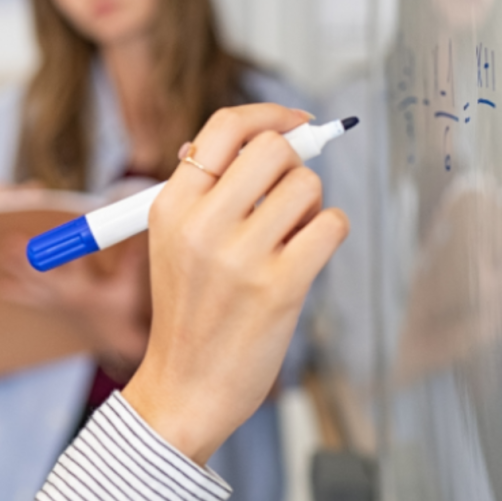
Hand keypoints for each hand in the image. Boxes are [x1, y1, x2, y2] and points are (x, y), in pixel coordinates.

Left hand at [0, 233, 149, 379]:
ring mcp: (56, 304)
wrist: (115, 341)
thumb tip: (138, 237)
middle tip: (13, 240)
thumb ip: (132, 261)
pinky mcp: (52, 310)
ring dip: (17, 270)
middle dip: (29, 256)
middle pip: (43, 272)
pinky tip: (0, 287)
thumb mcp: (129, 288)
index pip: (76, 261)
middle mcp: (67, 296)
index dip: (68, 243)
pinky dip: (16, 294)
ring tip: (2, 254)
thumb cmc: (123, 313)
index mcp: (85, 289)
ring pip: (32, 285)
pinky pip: (30, 301)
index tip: (60, 230)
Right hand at [121, 104, 348, 464]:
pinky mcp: (280, 286)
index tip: (294, 121)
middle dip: (293, 163)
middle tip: (288, 192)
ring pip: (307, 186)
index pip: (223, 128)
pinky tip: (306, 256)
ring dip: (310, 205)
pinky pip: (331, 225)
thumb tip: (261, 136)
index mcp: (170, 206)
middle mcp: (201, 224)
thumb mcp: (173, 242)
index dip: (268, 115)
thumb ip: (206, 190)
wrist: (187, 385)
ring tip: (288, 237)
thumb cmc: (189, 311)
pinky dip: (329, 233)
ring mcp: (240, 256)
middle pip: (272, 148)